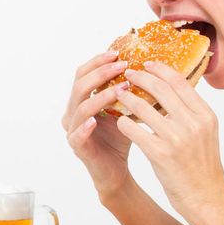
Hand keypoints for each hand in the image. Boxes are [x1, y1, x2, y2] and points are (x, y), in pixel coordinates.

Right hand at [62, 51, 133, 196]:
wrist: (117, 171)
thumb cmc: (121, 138)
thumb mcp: (126, 109)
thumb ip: (129, 90)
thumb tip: (151, 66)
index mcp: (82, 99)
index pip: (83, 73)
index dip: (98, 61)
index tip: (118, 53)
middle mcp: (72, 112)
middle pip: (79, 85)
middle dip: (101, 73)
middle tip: (122, 66)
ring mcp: (72, 129)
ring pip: (80, 107)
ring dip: (101, 96)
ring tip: (121, 89)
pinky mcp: (77, 147)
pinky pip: (77, 134)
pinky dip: (85, 126)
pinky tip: (96, 120)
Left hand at [111, 62, 223, 216]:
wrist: (206, 198)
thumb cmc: (203, 167)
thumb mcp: (206, 133)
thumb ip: (192, 113)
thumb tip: (175, 90)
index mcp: (205, 115)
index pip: (180, 82)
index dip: (160, 70)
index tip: (147, 64)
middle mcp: (193, 123)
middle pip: (160, 89)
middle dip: (140, 77)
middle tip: (127, 73)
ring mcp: (176, 138)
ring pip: (142, 107)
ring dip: (127, 98)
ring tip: (118, 94)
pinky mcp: (160, 153)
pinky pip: (134, 130)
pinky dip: (124, 122)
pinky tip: (120, 121)